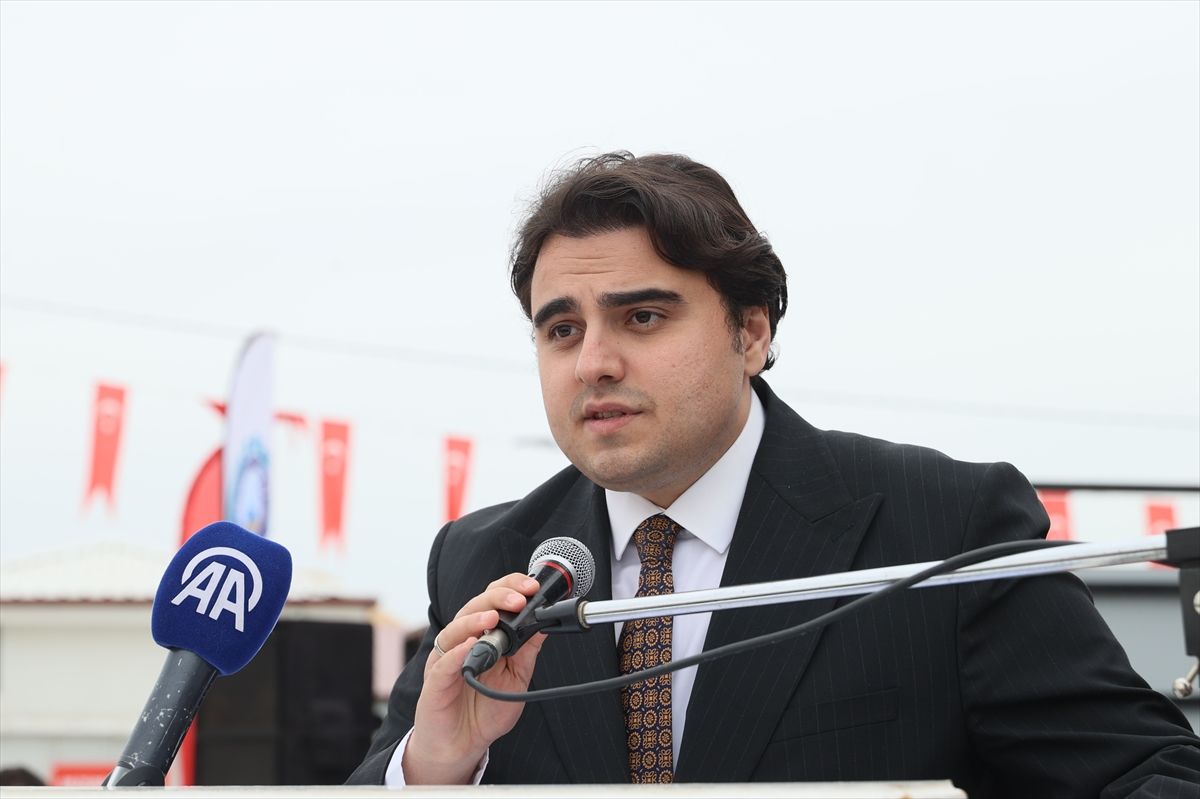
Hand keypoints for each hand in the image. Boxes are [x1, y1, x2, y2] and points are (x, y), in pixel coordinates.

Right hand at [402, 573, 547, 783]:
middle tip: (518, 599)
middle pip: (473, 607)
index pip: (492, 601)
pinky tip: (470, 645)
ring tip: (493, 616)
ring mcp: (446, 660)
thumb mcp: (517, 677)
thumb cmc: (485, 709)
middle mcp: (461, 642)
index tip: (532, 588)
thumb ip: (527, 651)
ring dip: (474, 619)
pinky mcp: (435, 682)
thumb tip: (544, 624)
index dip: (510, 589)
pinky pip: (444, 663)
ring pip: (454, 629)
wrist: (462, 745)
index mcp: (481, 636)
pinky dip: (456, 652)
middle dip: (497, 598)